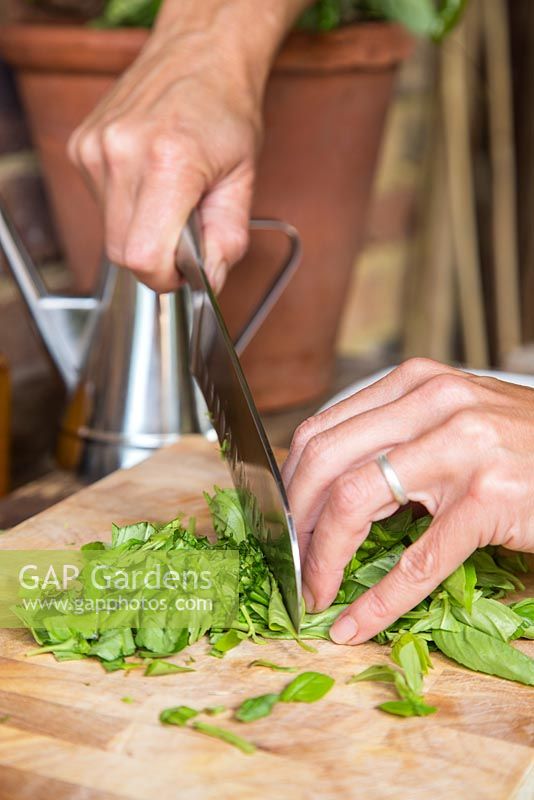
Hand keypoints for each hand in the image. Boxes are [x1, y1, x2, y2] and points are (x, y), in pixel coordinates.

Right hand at [68, 0, 307, 292]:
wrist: (199, 53)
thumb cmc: (226, 111)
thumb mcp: (243, 181)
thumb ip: (228, 241)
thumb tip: (206, 284)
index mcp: (169, 162)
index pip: (143, 257)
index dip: (165, 277)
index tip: (184, 271)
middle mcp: (122, 153)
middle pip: (122, 252)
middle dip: (155, 258)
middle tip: (185, 234)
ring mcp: (95, 148)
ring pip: (110, 232)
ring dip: (141, 231)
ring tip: (170, 196)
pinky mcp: (81, 147)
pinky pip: (102, 206)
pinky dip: (128, 208)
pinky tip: (150, 179)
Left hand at [283, 358, 533, 643]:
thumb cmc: (523, 444)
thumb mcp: (454, 419)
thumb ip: (397, 437)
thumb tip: (326, 484)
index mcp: (415, 384)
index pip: (322, 430)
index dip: (290, 483)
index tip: (283, 520)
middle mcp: (432, 405)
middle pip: (324, 460)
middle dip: (294, 520)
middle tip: (289, 560)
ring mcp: (462, 449)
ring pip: (354, 501)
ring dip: (323, 557)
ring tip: (315, 589)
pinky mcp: (490, 499)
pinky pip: (417, 560)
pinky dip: (379, 600)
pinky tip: (358, 623)